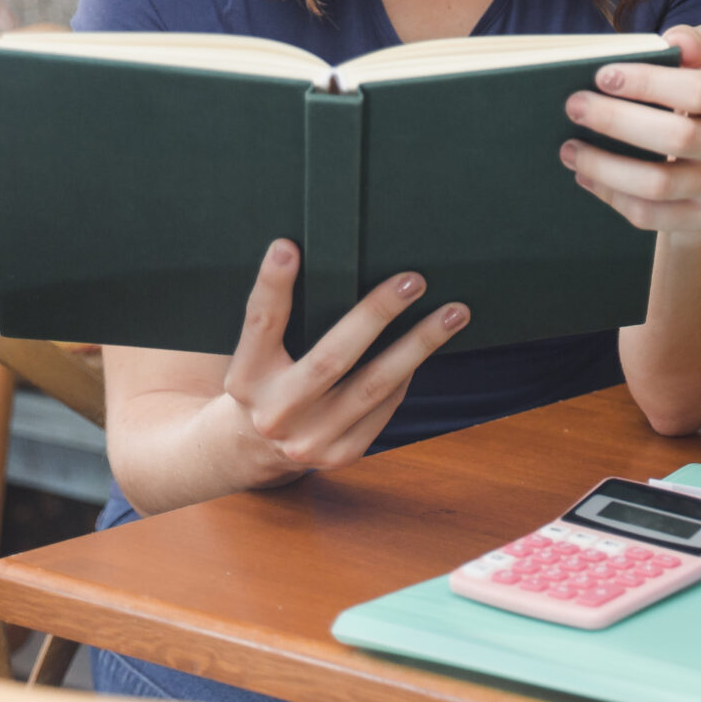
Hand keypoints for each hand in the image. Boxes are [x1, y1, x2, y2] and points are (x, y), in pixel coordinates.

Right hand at [222, 240, 467, 480]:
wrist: (253, 450)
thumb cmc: (267, 381)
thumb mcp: (257, 357)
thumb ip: (284, 322)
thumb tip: (337, 262)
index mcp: (246, 378)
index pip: (260, 324)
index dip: (272, 286)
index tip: (288, 247)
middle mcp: (275, 412)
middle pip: (331, 359)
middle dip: (376, 315)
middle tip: (414, 280)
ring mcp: (309, 440)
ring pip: (374, 386)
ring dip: (419, 345)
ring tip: (454, 313)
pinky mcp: (340, 454)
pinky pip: (385, 407)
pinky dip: (407, 375)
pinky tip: (426, 348)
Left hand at [562, 24, 700, 234]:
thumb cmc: (692, 111)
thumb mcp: (698, 74)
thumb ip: (689, 50)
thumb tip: (675, 39)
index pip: (700, 90)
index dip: (649, 82)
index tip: (602, 76)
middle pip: (678, 137)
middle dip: (618, 121)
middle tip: (574, 107)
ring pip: (659, 183)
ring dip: (606, 166)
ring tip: (569, 149)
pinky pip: (651, 214)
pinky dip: (612, 196)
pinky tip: (585, 176)